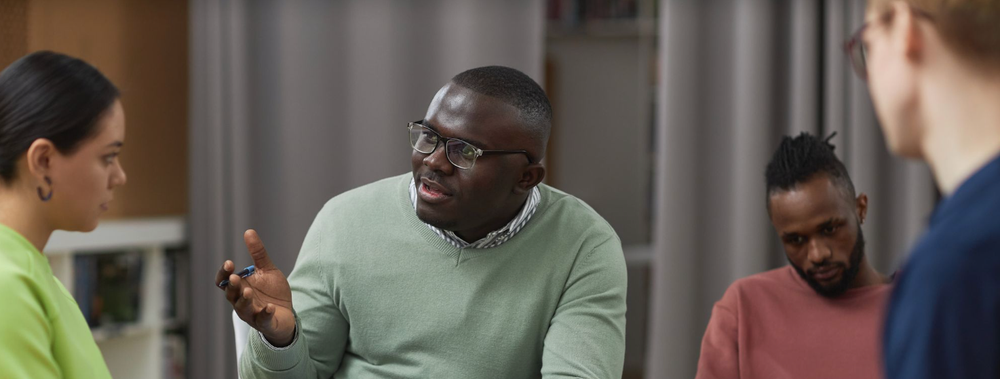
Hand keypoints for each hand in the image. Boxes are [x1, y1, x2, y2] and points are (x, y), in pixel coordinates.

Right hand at [216, 229, 295, 345]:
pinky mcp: (265, 322)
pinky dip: (265, 313)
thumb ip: (258, 253)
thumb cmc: (272, 292)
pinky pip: (262, 319)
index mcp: (239, 287)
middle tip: (235, 277)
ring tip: (248, 291)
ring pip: (242, 308)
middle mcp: (241, 301)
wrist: (287, 313)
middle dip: (232, 286)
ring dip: (244, 300)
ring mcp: (252, 313)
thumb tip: (248, 231)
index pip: (224, 282)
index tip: (229, 263)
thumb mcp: (267, 270)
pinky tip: (270, 307)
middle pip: (231, 294)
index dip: (223, 274)